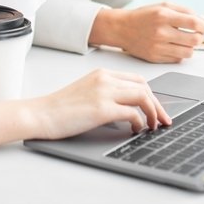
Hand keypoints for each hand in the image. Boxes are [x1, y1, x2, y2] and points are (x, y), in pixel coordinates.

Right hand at [31, 69, 171, 139]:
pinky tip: (137, 130)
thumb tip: (127, 108)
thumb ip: (106, 93)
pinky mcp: (101, 108)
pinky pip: (133, 113)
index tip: (157, 108)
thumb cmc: (60, 108)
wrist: (40, 114)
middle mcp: (105, 79)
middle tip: (163, 119)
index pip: (136, 80)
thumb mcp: (86, 92)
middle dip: (158, 104)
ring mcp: (104, 92)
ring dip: (153, 112)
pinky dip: (140, 122)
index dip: (151, 95)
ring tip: (154, 126)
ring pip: (143, 96)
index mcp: (102, 74)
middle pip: (144, 86)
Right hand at [90, 3, 203, 62]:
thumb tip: (203, 20)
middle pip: (194, 40)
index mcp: (163, 16)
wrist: (122, 28)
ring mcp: (158, 47)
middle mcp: (161, 32)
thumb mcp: (163, 6)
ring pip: (188, 53)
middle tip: (197, 34)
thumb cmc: (143, 16)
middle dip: (199, 37)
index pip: (193, 23)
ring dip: (191, 47)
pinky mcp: (155, 58)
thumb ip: (184, 11)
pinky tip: (175, 46)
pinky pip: (177, 59)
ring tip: (186, 41)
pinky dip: (180, 53)